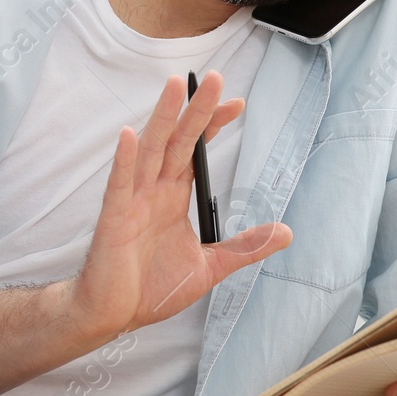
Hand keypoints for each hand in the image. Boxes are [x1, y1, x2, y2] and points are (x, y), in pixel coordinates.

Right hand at [67, 71, 292, 338]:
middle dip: (195, 110)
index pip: (195, 152)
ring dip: (162, 118)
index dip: (213, 126)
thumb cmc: (149, 289)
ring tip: (175, 87)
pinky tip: (130, 136)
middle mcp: (153, 191)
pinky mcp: (114, 220)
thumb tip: (285, 232)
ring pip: (150, 151)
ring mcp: (132, 202)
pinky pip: (119, 185)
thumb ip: (244, 248)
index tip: (237, 103)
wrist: (111, 316)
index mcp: (172, 198)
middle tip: (215, 79)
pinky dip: (124, 160)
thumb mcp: (209, 267)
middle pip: (177, 141)